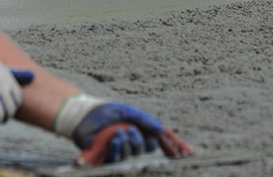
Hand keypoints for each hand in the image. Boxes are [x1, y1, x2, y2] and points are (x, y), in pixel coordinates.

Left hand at [57, 97, 192, 164]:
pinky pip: (114, 160)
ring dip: (126, 143)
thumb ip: (146, 120)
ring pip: (130, 156)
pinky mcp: (104, 159)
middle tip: (128, 130)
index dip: (173, 149)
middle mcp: (131, 145)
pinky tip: (113, 138)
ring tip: (116, 132)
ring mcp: (118, 152)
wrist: (84, 114)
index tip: (188, 153)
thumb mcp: (130, 112)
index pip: (159, 144)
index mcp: (139, 133)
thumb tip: (162, 130)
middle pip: (144, 151)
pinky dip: (114, 148)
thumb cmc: (107, 112)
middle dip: (139, 141)